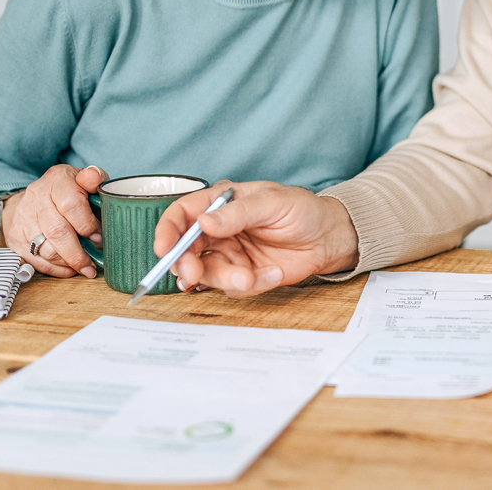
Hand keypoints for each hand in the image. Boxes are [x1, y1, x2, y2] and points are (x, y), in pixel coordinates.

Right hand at [0, 164, 107, 278]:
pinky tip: (68, 269)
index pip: (70, 205)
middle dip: (77, 253)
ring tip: (83, 267)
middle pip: (57, 231)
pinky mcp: (15, 237)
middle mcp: (37, 197)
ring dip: (67, 262)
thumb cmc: (67, 190)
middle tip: (92, 265)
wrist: (33, 197)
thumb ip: (94, 177)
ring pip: (46, 249)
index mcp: (57, 180)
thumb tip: (93, 177)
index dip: (87, 225)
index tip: (99, 237)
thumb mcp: (83, 179)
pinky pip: (35, 260)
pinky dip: (55, 269)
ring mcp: (23, 217)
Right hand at [153, 181, 358, 297]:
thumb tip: (202, 221)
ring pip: (207, 274)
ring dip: (225, 278)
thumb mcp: (272, 203)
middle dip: (187, 264)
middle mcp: (218, 230)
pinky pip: (233, 287)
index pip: (182, 214)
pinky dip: (252, 284)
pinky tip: (273, 273)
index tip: (163, 249)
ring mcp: (229, 254)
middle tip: (193, 274)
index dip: (167, 231)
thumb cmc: (302, 209)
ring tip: (250, 276)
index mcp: (220, 203)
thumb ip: (237, 213)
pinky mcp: (242, 275)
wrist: (328, 238)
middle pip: (185, 250)